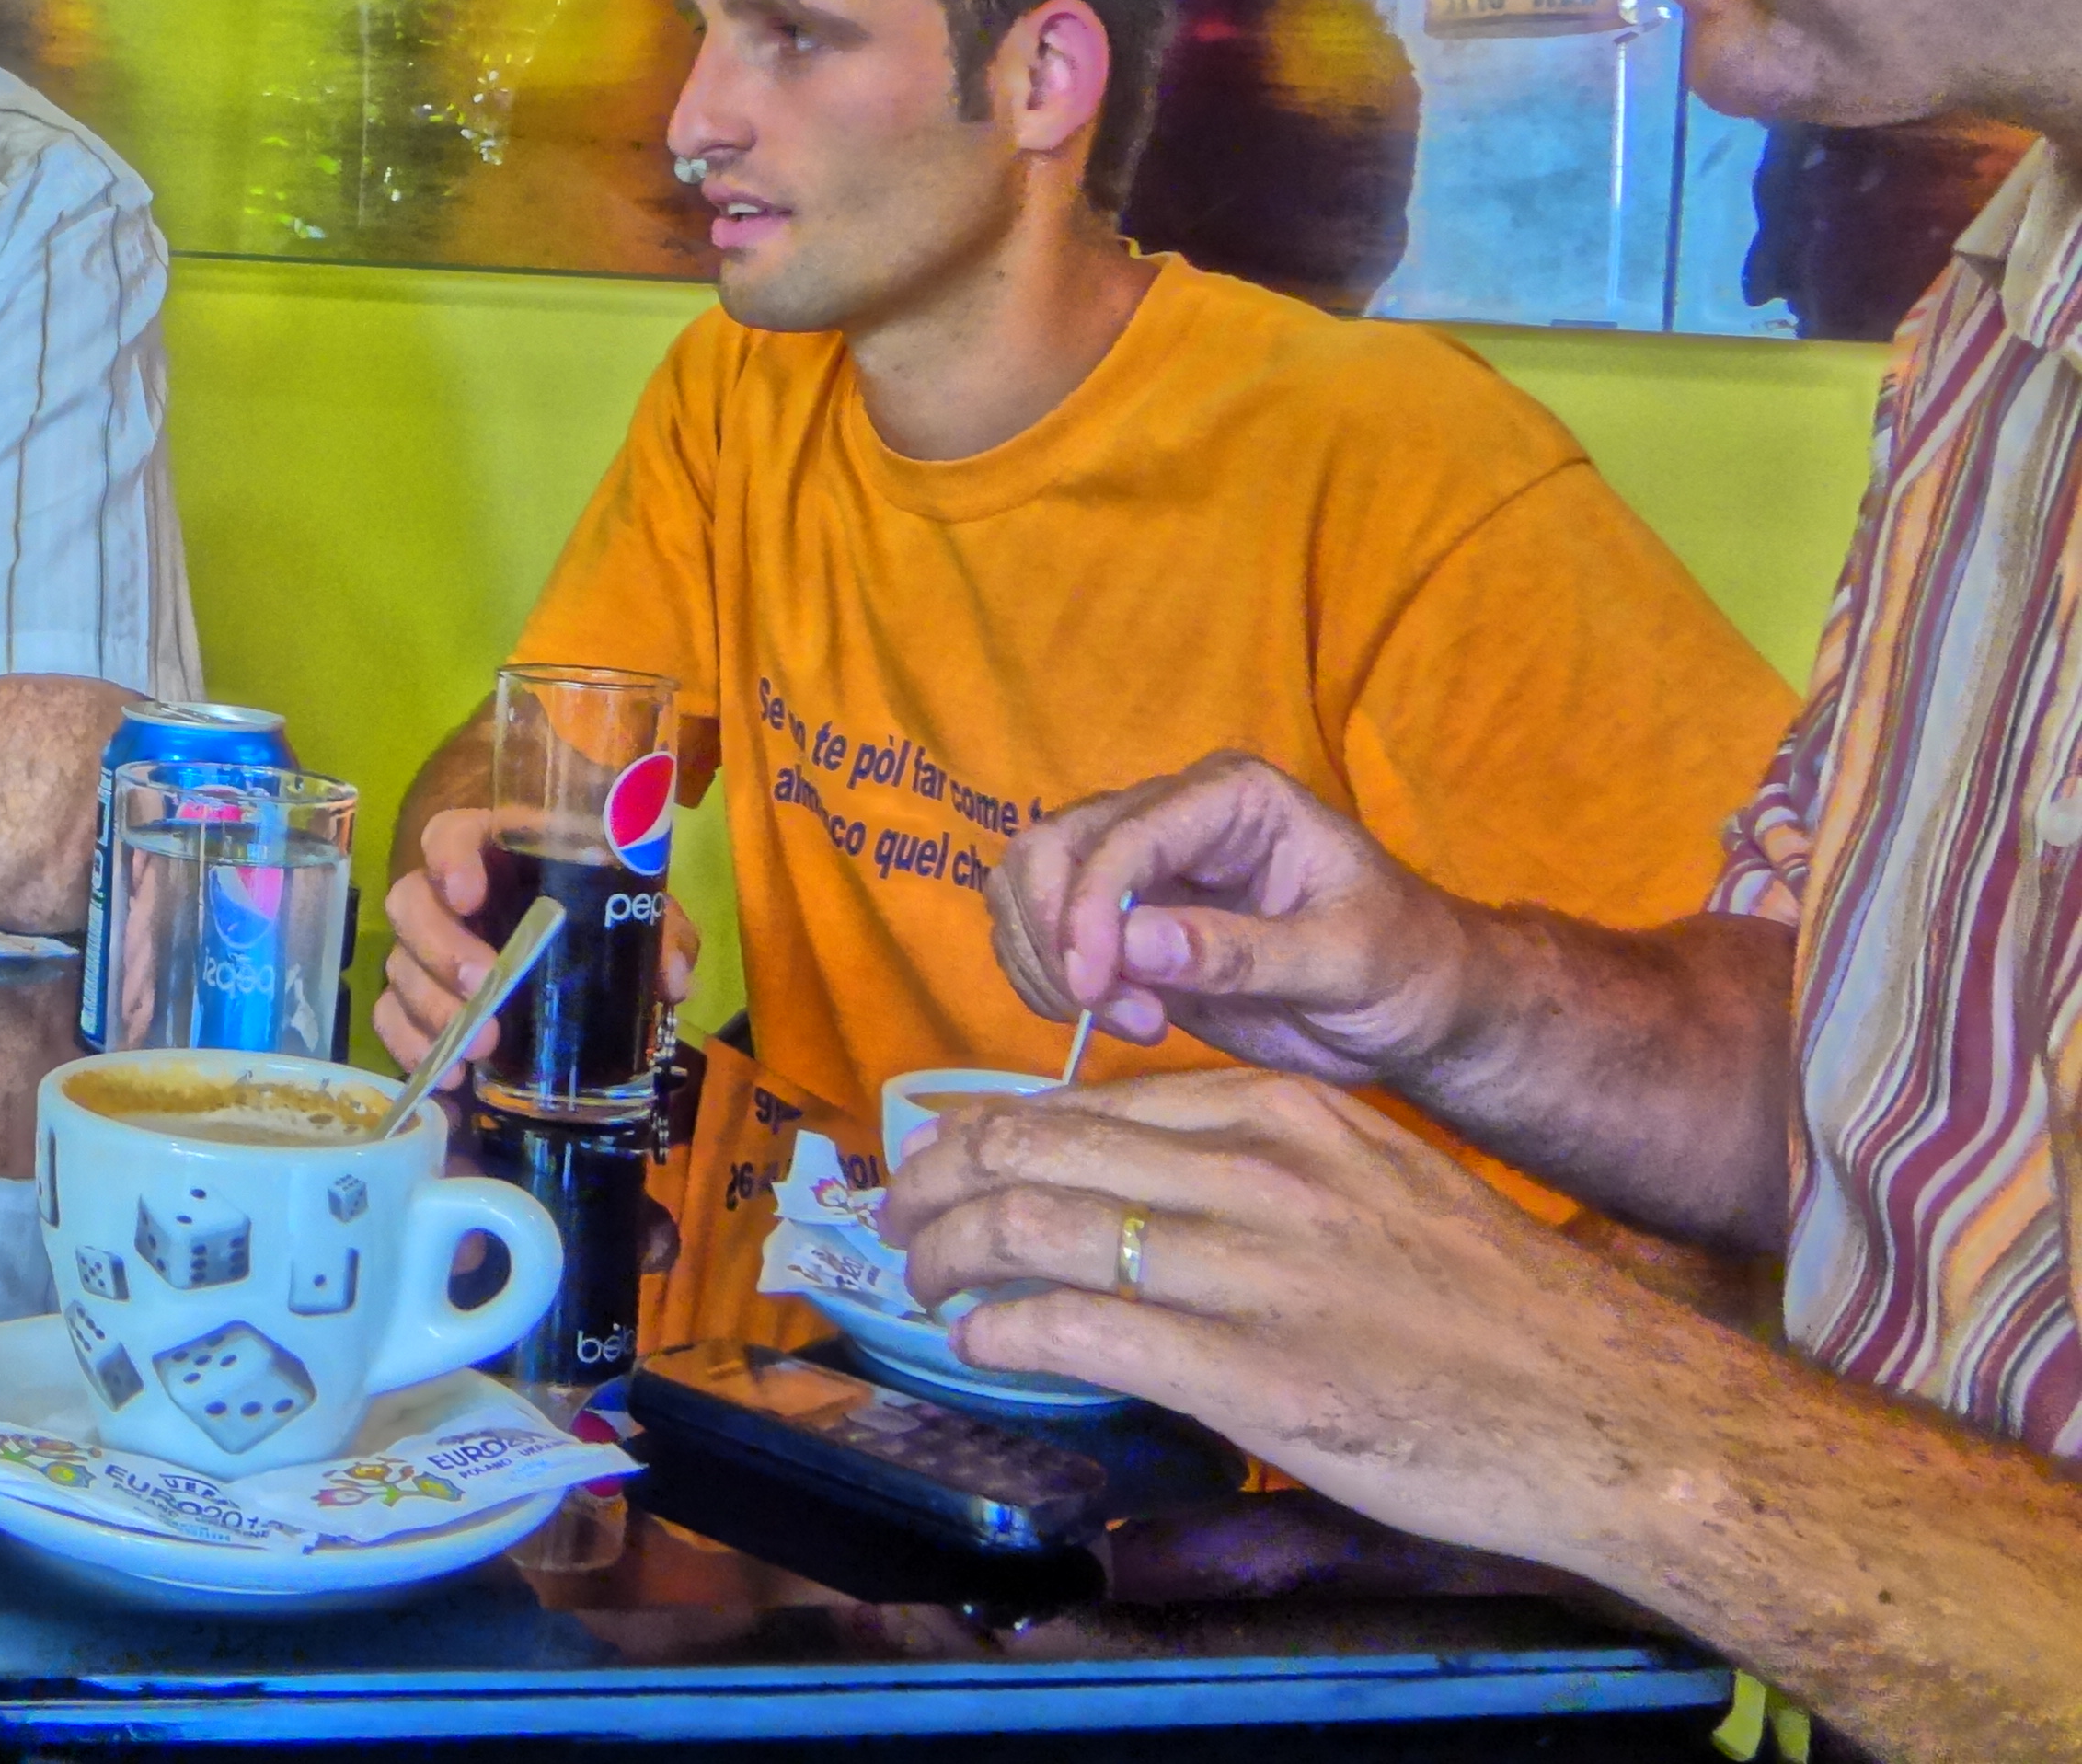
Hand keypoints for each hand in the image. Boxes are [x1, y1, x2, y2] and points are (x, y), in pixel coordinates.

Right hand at [372, 807, 696, 1074]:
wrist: (572, 937)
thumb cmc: (598, 905)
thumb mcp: (635, 907)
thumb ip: (659, 929)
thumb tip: (671, 978)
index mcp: (494, 849)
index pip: (449, 833)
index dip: (449, 859)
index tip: (467, 894)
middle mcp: (446, 893)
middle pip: (409, 903)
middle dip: (441, 949)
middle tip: (485, 985)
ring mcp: (424, 946)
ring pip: (397, 965)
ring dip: (433, 1009)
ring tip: (480, 1049)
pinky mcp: (417, 995)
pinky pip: (389, 1016)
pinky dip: (412, 1047)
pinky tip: (449, 1075)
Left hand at [878, 1068, 1711, 1573]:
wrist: (1614, 1412)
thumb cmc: (1495, 1312)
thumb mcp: (1372, 1187)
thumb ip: (1260, 1174)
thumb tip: (1147, 1191)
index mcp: (1281, 1115)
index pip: (1086, 1101)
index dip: (991, 1132)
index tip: (946, 1161)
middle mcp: (1254, 1173)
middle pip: (1036, 1147)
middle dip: (941, 1182)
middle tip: (898, 1217)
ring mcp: (1248, 1271)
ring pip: (1036, 1227)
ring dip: (951, 1255)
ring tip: (921, 1281)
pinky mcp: (1251, 1374)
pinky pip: (1076, 1329)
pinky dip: (1003, 1331)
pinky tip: (980, 1345)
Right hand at [987, 751, 1468, 1084]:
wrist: (1418, 1010)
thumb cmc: (1405, 969)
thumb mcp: (1346, 962)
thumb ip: (1244, 952)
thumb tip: (1135, 943)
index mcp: (1232, 799)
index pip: (1124, 836)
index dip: (1090, 908)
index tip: (1093, 989)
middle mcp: (1173, 817)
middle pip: (1053, 846)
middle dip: (1055, 932)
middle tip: (1105, 1009)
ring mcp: (1142, 870)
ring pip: (1028, 883)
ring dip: (1044, 958)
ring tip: (1124, 1019)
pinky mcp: (1122, 924)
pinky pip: (1040, 932)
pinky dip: (1044, 977)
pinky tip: (1109, 1016)